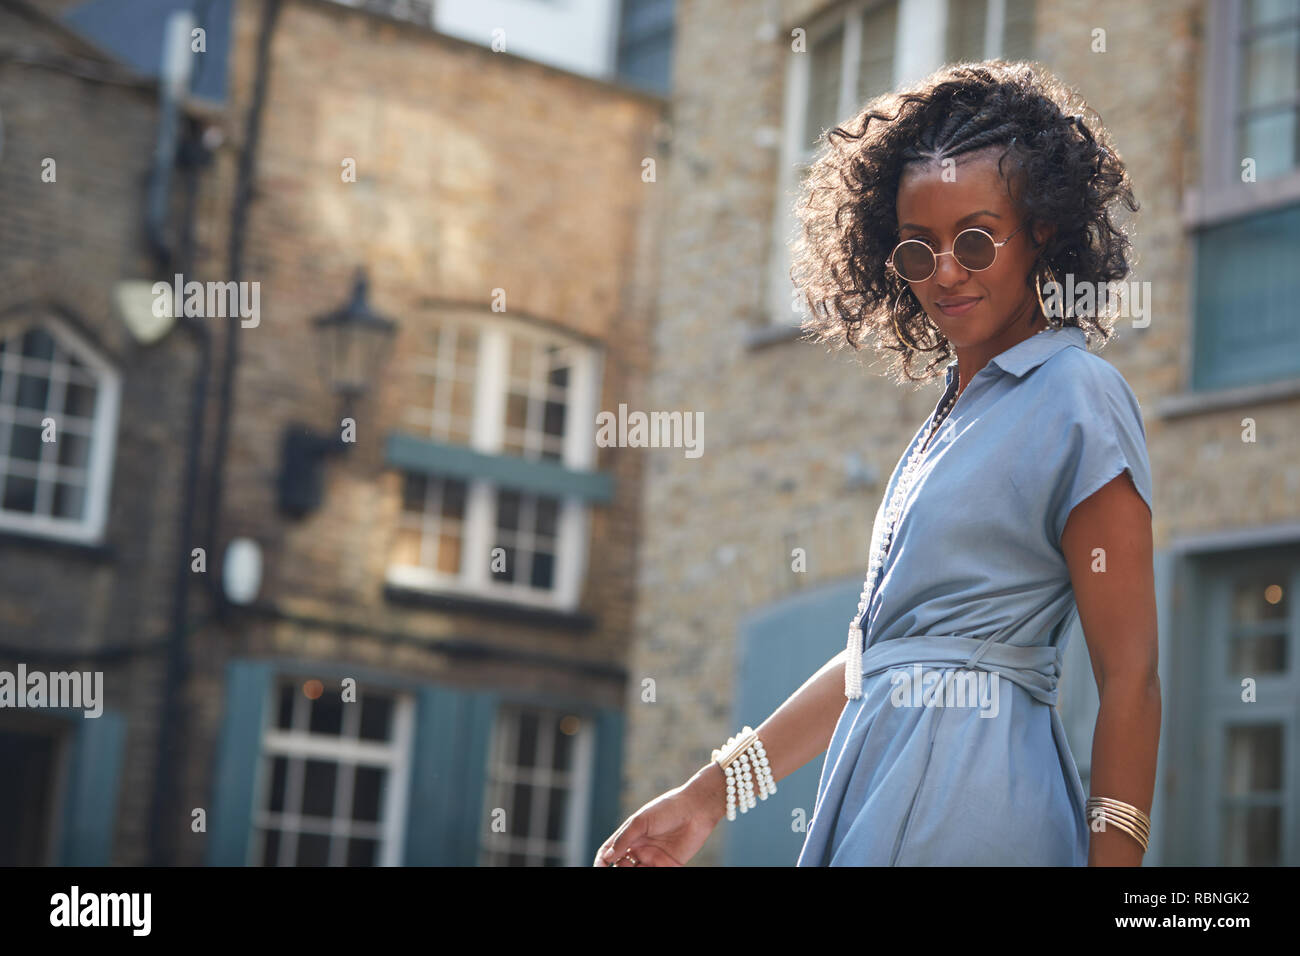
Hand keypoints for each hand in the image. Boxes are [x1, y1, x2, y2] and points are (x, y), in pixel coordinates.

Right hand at [592, 766, 724, 866]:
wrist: (696, 809)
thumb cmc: (667, 809)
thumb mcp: (641, 821)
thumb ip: (624, 838)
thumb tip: (607, 857)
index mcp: (631, 834)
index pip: (610, 851)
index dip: (602, 861)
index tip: (598, 868)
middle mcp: (640, 847)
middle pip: (621, 865)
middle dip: (617, 869)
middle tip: (622, 868)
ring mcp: (654, 857)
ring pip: (636, 872)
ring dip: (631, 874)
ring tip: (635, 869)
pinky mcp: (669, 865)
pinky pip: (655, 876)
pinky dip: (647, 876)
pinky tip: (646, 870)